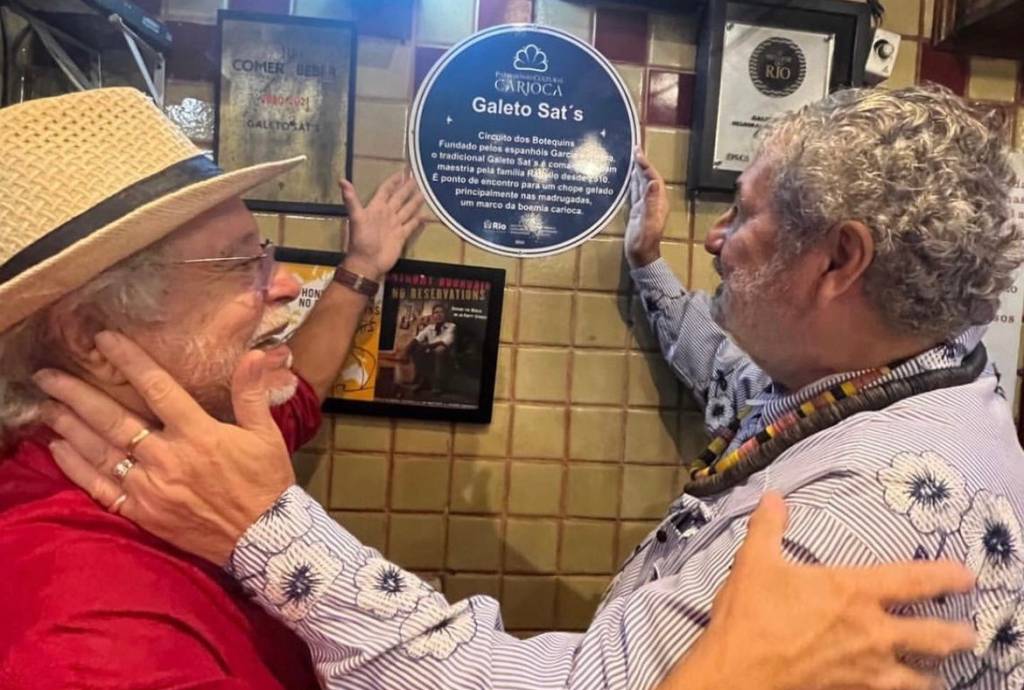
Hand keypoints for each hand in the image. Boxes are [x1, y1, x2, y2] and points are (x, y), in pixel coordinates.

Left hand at [34, 331, 295, 565]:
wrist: (263, 537)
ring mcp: (151, 488)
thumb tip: (254, 353)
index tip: (105, 340)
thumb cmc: (266, 481)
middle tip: (48, 376)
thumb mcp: (266, 434)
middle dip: (78, 395)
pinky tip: (58, 450)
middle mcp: (168, 458)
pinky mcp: (143, 513)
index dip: (130, 361)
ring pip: (102, 452)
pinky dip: (77, 469)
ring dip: (71, 427)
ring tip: (46, 407)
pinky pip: (101, 489)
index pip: (158, 388)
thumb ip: (252, 392)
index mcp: (198, 434)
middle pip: (114, 420)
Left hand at [340, 171, 424, 280]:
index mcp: (377, 207)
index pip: (386, 190)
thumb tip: (341, 180)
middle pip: (399, 198)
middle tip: (418, 177)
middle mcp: (387, 214)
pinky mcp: (402, 236)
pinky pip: (412, 225)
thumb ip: (351, 199)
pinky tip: (427, 215)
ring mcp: (395, 225)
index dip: (393, 181)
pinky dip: (419, 220)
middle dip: (407, 188)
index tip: (402, 172)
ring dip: (415, 201)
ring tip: (425, 192)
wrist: (367, 262)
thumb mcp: (356, 217)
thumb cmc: (361, 239)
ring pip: (407, 209)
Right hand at [624, 149, 669, 268]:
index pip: (653, 179)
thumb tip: (652, 182)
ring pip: (642, 184)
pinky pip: (635, 192)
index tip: (637, 154)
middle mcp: (653, 202)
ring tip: (630, 158)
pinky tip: (626, 177)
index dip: (646, 166)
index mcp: (658, 203)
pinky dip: (632, 182)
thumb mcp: (647, 223)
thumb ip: (650, 203)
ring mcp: (645, 206)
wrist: (641, 258)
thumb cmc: (644, 243)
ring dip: (637, 171)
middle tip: (634, 150)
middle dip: (642, 164)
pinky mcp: (637, 211)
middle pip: (649, 178)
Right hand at [659, 493, 975, 689]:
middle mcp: (870, 633)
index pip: (913, 581)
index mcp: (852, 593)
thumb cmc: (750, 617)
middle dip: (955, 635)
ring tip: (942, 673)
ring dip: (934, 673)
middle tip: (967, 633)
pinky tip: (898, 689)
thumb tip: (773, 497)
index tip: (968, 577)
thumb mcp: (754, 562)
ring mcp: (864, 669)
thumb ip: (768, 527)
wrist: (737, 673)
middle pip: (932, 637)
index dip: (945, 577)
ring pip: (919, 677)